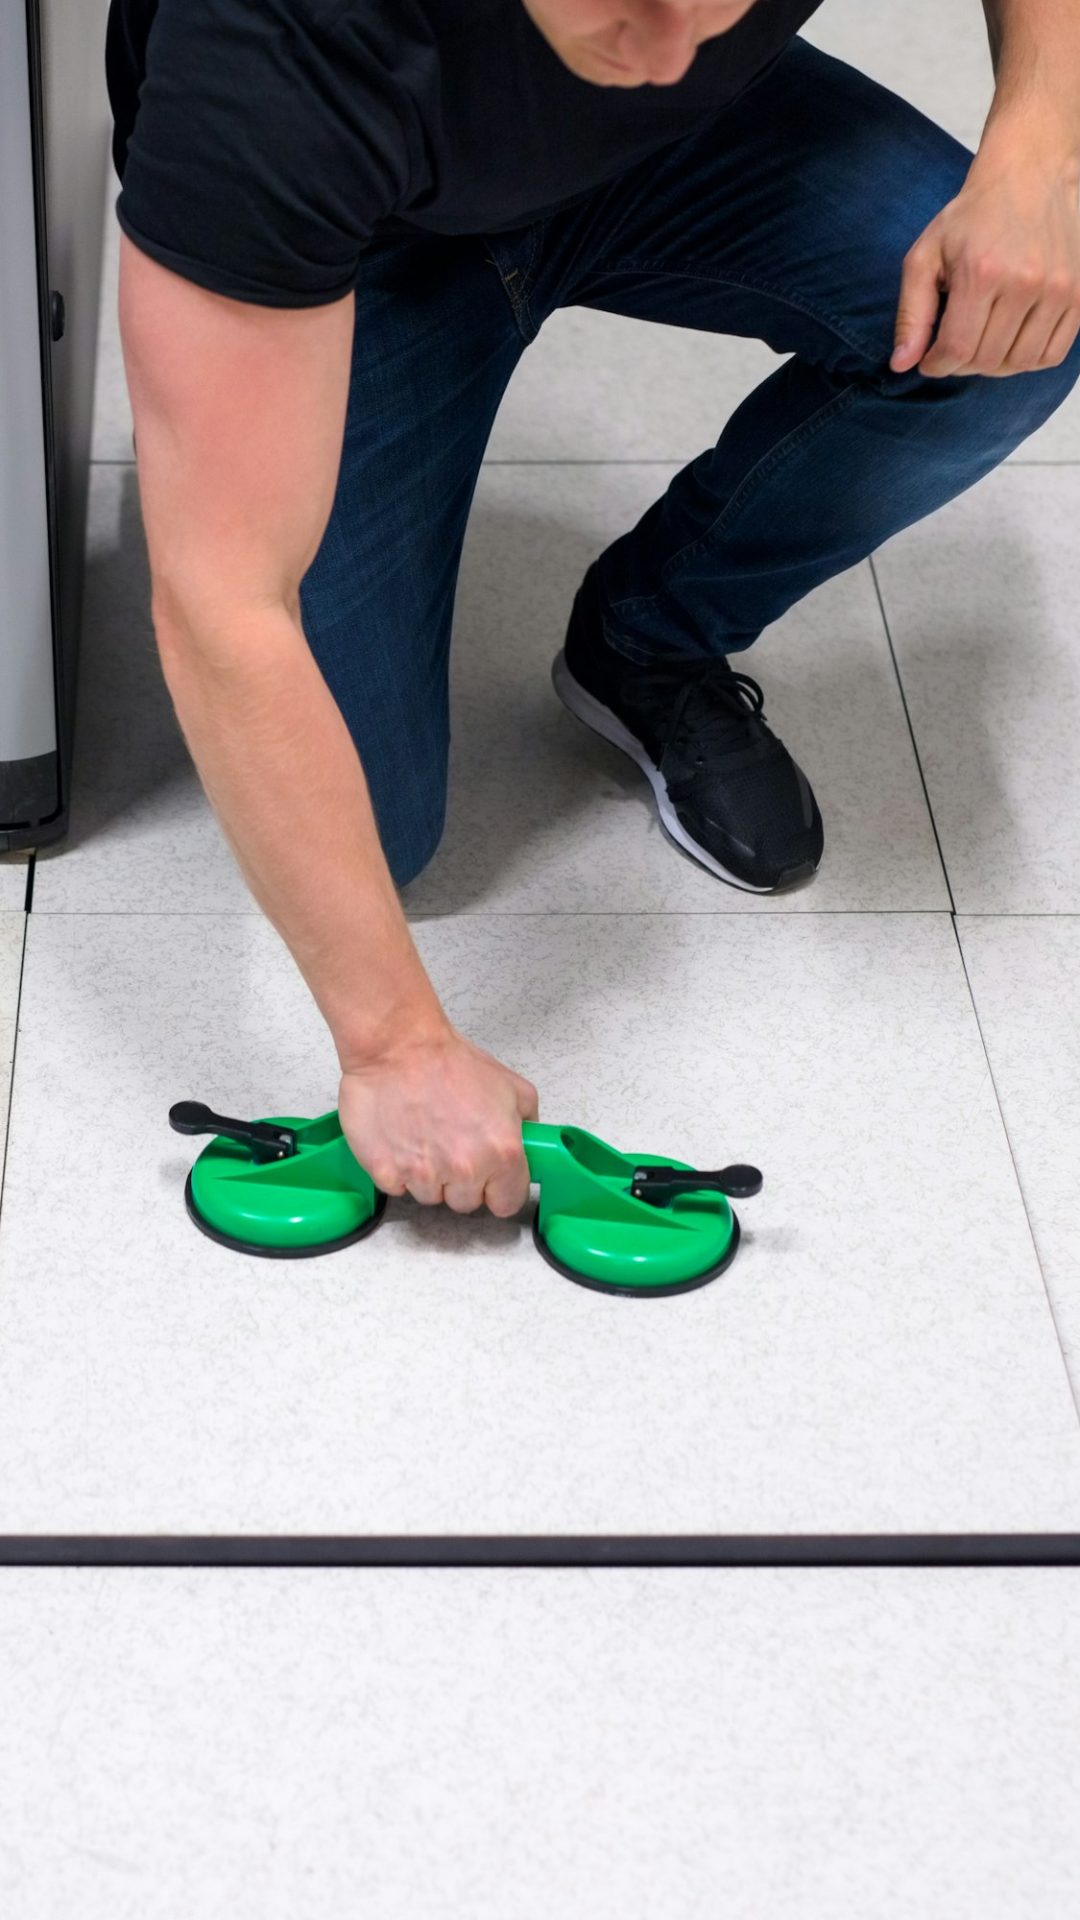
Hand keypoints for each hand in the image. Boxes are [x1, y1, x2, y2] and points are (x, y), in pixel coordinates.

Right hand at [337, 1027, 538, 1216]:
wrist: (398, 1046)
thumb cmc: (449, 1061)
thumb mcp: (511, 1086)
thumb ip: (528, 1124)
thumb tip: (529, 1145)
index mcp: (502, 1152)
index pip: (507, 1203)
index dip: (499, 1189)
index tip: (491, 1178)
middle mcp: (465, 1169)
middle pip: (467, 1203)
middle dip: (463, 1181)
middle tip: (453, 1145)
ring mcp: (423, 1174)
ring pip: (431, 1197)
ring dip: (429, 1176)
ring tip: (425, 1137)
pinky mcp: (386, 1172)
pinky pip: (398, 1187)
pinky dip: (398, 1169)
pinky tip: (402, 1139)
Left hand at [891, 151, 1079, 378]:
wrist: (1031, 174)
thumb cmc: (972, 217)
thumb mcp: (926, 254)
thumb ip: (911, 313)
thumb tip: (901, 365)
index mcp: (982, 272)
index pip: (957, 350)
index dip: (938, 366)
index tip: (931, 361)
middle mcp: (1025, 283)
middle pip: (988, 360)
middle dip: (963, 365)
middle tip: (955, 348)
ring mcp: (1058, 289)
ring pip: (1020, 363)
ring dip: (995, 366)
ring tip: (982, 344)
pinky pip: (1052, 354)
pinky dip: (1028, 359)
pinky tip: (1011, 341)